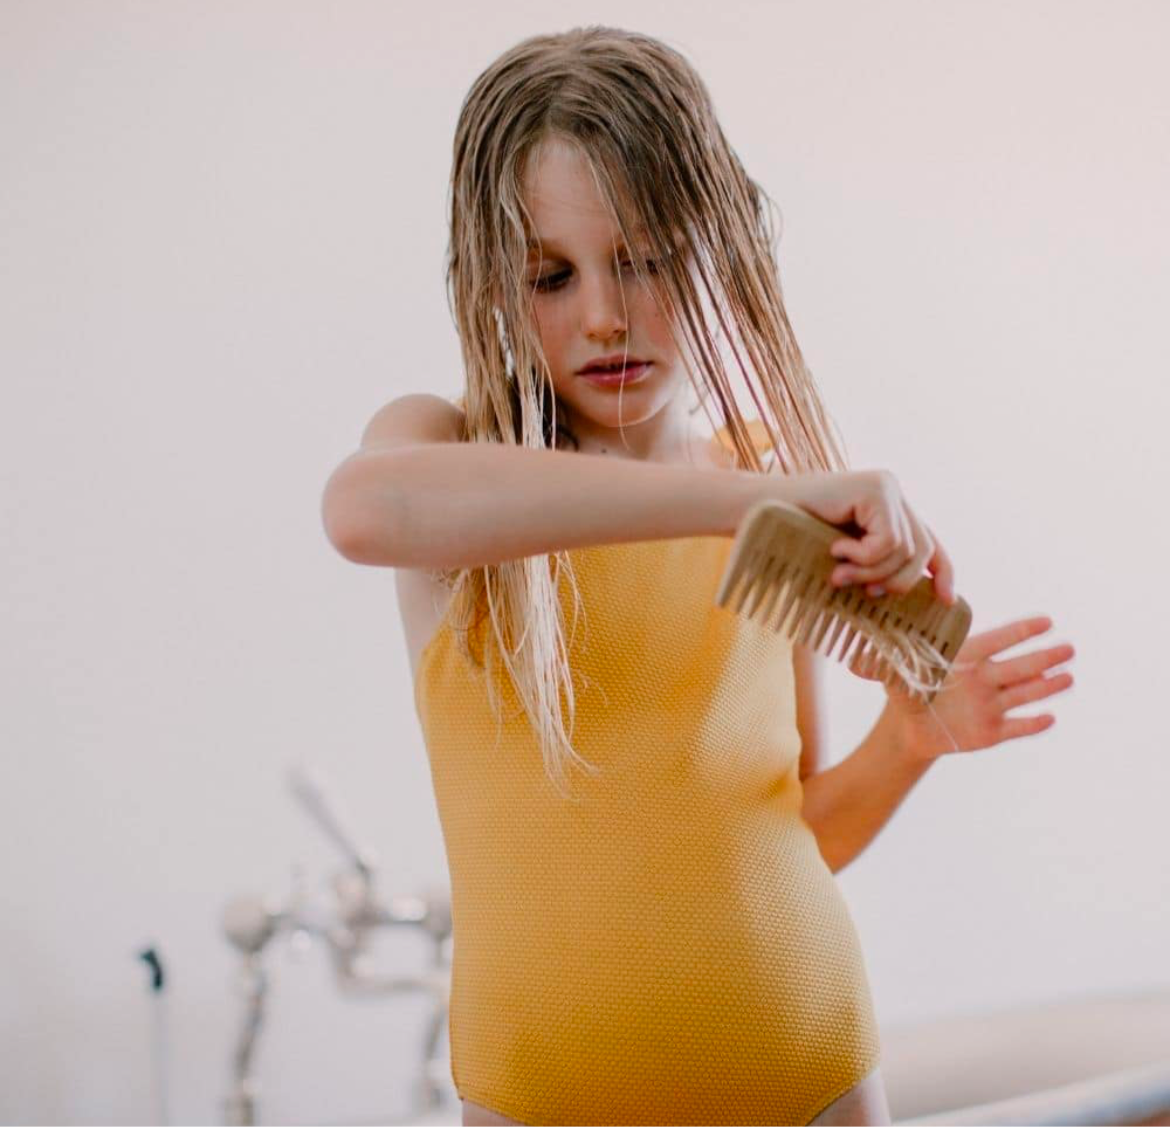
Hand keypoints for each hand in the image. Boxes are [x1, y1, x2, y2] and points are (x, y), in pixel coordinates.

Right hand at [787, 469, 955, 605]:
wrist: (756, 513)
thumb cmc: (791, 538)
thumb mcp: (842, 558)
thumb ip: (872, 566)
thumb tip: (903, 595)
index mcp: (888, 507)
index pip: (929, 542)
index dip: (943, 572)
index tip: (947, 601)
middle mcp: (893, 491)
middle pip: (921, 551)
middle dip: (896, 581)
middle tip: (862, 592)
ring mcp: (886, 487)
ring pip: (904, 550)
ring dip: (870, 572)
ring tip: (839, 573)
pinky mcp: (875, 489)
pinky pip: (888, 541)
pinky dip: (863, 557)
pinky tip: (836, 550)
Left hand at [849, 615, 1075, 760]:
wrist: (909, 729)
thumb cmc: (906, 691)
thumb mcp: (893, 674)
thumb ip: (879, 663)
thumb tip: (849, 656)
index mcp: (966, 658)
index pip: (997, 640)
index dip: (1020, 631)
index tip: (1046, 620)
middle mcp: (985, 679)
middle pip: (1019, 666)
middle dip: (1043, 657)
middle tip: (1068, 647)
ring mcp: (992, 705)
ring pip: (1024, 693)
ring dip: (1046, 686)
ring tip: (1067, 677)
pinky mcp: (992, 732)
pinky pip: (1016, 727)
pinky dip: (1031, 724)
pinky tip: (1049, 718)